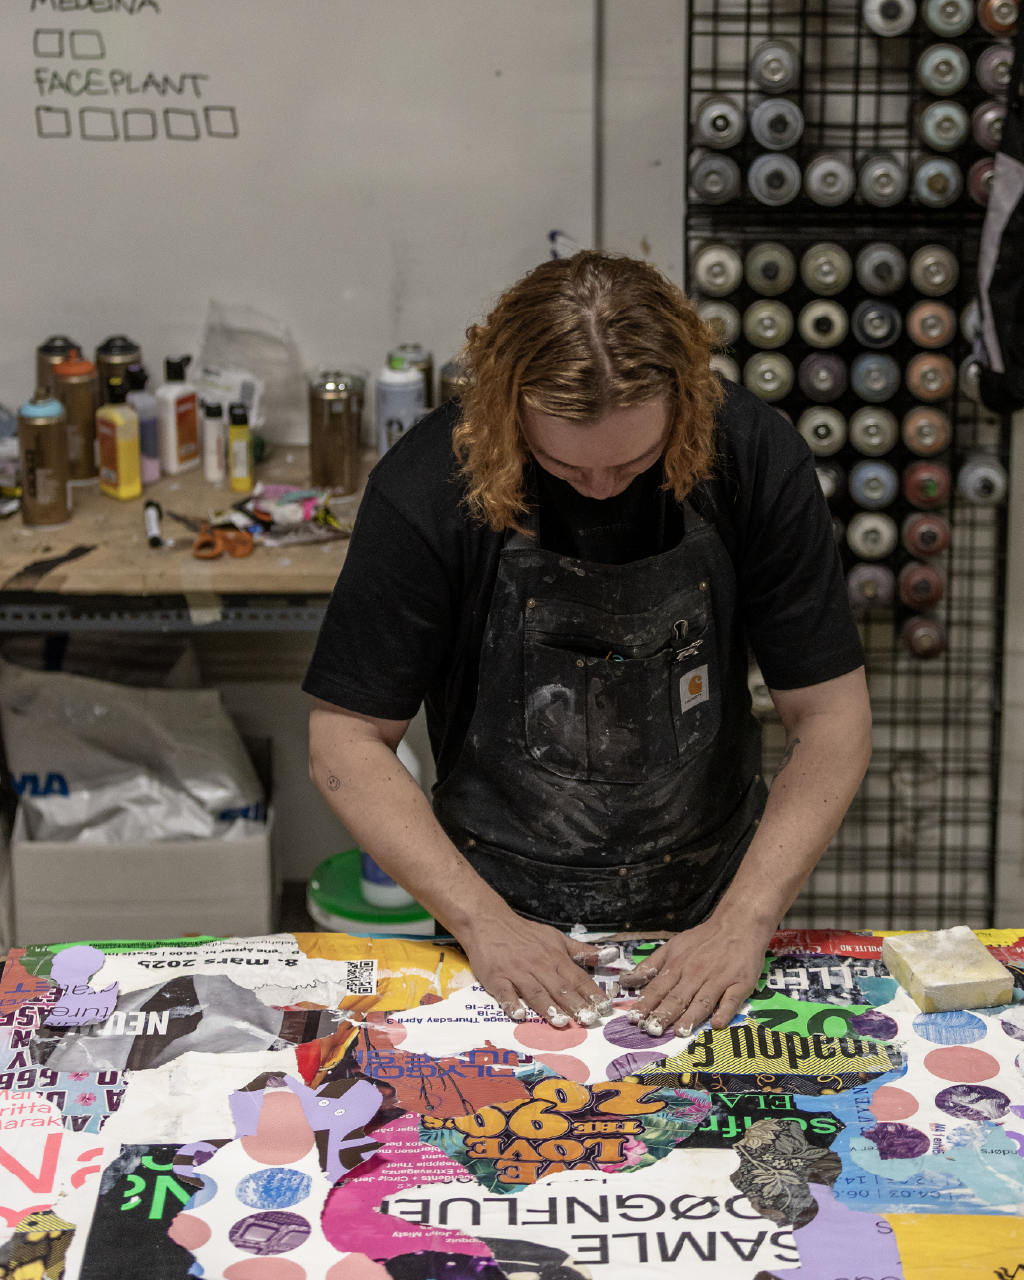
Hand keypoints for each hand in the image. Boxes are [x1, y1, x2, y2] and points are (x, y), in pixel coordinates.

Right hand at [458, 912, 616, 1027]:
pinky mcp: (496, 976)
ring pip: (535, 991)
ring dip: (548, 1007)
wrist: (488, 921)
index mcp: (555, 957)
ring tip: (561, 1022)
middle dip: (575, 1004)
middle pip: (560, 987)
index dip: (591, 993)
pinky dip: (512, 1003)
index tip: (605, 1009)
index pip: (577, 978)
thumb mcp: (556, 937)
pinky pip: (505, 992)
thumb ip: (582, 950)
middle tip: (589, 1020)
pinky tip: (519, 1015)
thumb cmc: (525, 933)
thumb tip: (611, 955)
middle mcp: (539, 965)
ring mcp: (516, 971)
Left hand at [620, 913, 773, 1035]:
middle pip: (677, 997)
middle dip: (663, 1014)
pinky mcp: (740, 983)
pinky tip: (717, 1023)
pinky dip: (725, 1011)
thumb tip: (627, 981)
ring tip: (680, 1031)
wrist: (738, 924)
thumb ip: (650, 964)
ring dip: (691, 1016)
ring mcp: (719, 979)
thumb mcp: (672, 946)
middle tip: (652, 1030)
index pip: (658, 987)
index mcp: (677, 965)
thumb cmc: (703, 939)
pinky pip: (732, 999)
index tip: (634, 1019)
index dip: (645, 1004)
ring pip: (702, 1000)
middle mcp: (696, 973)